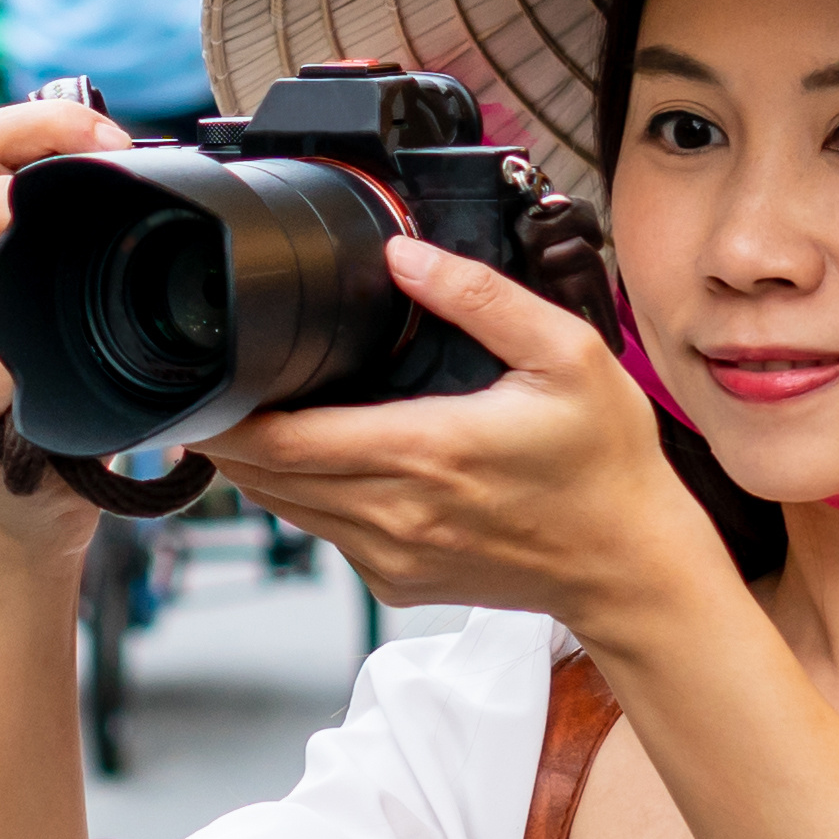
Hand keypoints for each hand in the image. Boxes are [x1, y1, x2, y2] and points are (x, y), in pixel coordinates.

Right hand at [0, 93, 128, 548]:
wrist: (38, 491)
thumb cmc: (61, 378)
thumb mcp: (72, 289)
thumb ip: (88, 227)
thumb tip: (155, 164)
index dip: (48, 124)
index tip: (112, 139)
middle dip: (30, 193)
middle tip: (84, 196)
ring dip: (8, 262)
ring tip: (25, 236)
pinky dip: (6, 366)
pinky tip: (25, 366)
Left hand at [211, 240, 737, 639]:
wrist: (631, 567)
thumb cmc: (605, 464)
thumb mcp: (565, 355)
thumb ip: (478, 297)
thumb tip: (403, 255)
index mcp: (425, 452)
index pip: (285, 442)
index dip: (229, 417)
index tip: (207, 385)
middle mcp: (396, 513)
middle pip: (267, 479)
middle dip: (231, 438)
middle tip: (217, 392)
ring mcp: (394, 557)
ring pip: (289, 511)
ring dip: (264, 469)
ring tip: (256, 420)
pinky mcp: (400, 583)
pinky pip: (328, 536)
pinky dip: (308, 499)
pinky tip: (326, 461)